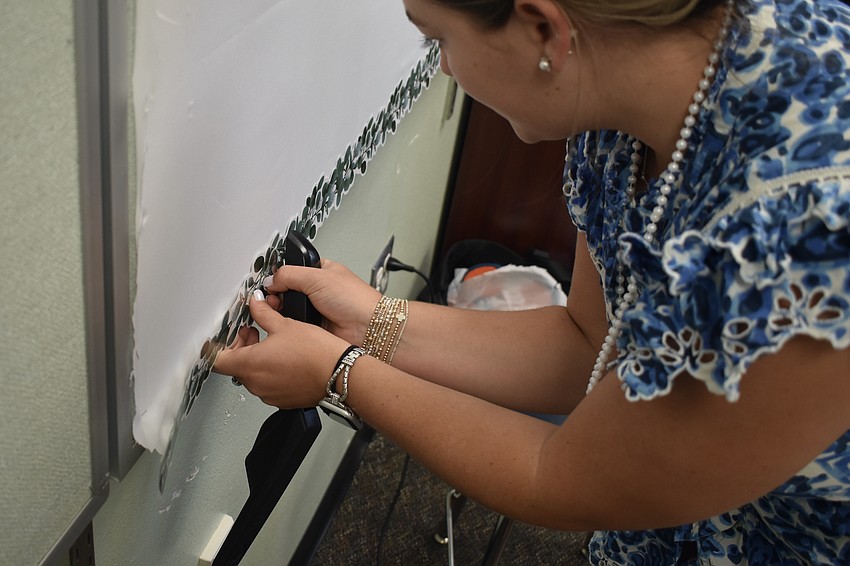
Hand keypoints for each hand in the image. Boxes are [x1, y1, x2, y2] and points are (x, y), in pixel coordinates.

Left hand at [213, 291, 350, 408]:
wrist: (339, 374)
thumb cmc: (315, 353)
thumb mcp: (284, 324)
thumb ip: (263, 313)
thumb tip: (255, 303)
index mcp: (249, 364)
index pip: (217, 360)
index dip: (217, 347)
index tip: (222, 339)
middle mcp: (255, 384)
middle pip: (236, 366)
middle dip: (242, 347)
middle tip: (254, 331)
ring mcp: (269, 395)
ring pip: (254, 376)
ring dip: (258, 359)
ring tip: (274, 343)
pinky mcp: (283, 400)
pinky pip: (270, 386)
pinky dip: (272, 372)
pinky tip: (287, 359)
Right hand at [263, 259, 381, 344]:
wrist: (367, 328)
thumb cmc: (355, 299)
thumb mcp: (318, 277)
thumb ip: (290, 275)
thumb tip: (270, 280)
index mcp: (322, 271)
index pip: (294, 269)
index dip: (281, 274)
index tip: (270, 281)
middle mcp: (319, 290)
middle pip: (288, 290)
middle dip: (279, 294)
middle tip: (273, 297)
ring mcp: (316, 310)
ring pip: (289, 308)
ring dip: (283, 309)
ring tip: (280, 310)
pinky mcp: (314, 327)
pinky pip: (294, 324)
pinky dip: (290, 324)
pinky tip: (288, 323)